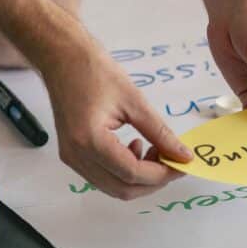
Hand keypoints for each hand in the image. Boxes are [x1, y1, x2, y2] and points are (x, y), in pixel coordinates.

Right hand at [41, 21, 192, 199]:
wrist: (63, 58)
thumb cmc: (95, 71)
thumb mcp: (134, 100)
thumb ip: (160, 132)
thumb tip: (182, 155)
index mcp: (89, 140)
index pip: (132, 173)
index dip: (162, 174)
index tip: (183, 164)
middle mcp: (76, 156)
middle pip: (122, 188)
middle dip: (153, 180)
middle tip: (173, 161)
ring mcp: (71, 158)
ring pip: (113, 186)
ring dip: (139, 178)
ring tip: (155, 151)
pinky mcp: (72, 154)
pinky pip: (102, 175)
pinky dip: (123, 171)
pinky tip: (135, 148)